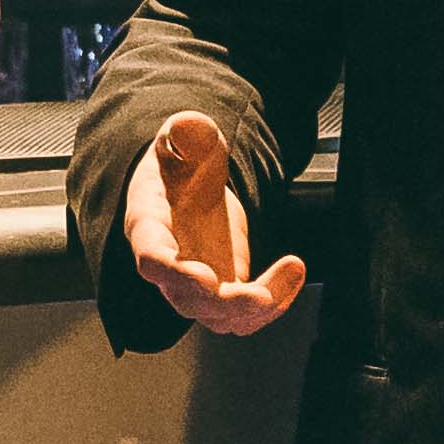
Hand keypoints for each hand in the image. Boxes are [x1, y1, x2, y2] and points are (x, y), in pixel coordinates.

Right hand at [123, 110, 306, 338]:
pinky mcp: (223, 288)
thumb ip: (185, 131)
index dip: (175, 274)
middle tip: (264, 296)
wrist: (186, 183)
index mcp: (150, 225)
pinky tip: (293, 274)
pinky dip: (272, 304)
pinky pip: (243, 314)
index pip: (152, 257)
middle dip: (228, 304)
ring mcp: (195, 283)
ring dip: (257, 310)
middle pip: (189, 300)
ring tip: (293, 271)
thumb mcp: (181, 136)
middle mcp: (168, 264)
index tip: (206, 279)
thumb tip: (189, 126)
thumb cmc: (179, 161)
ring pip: (219, 317)